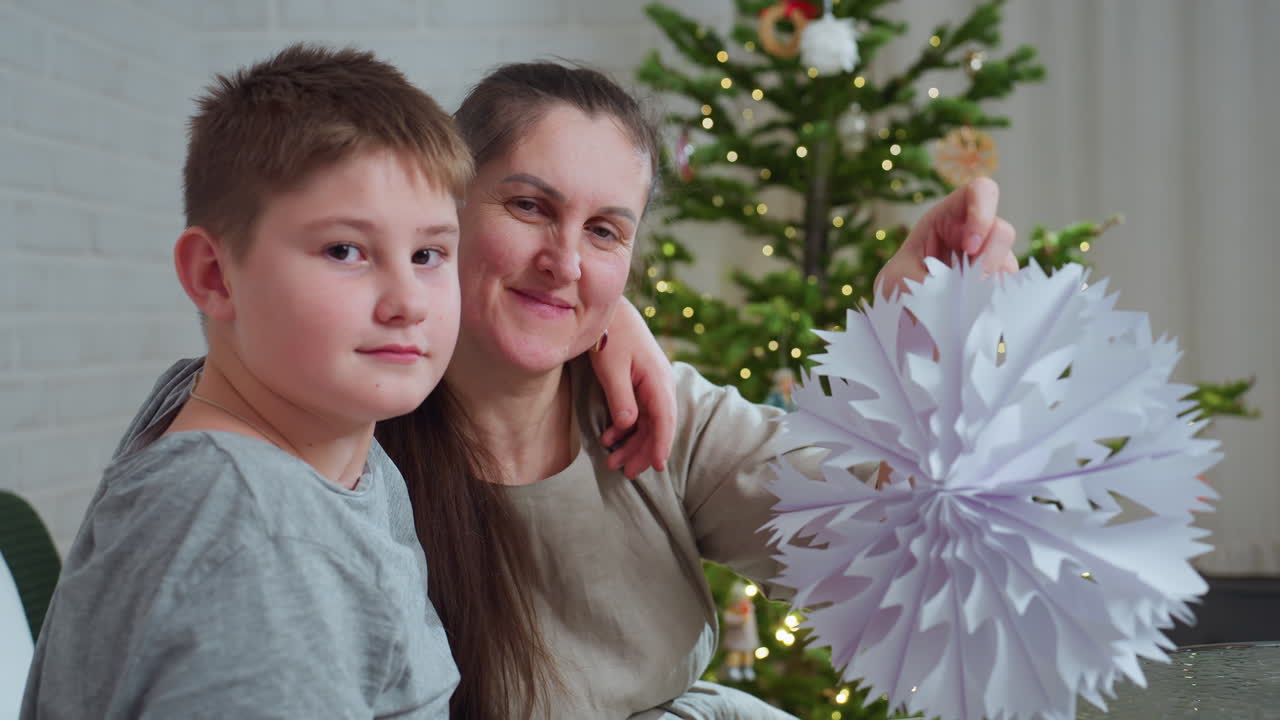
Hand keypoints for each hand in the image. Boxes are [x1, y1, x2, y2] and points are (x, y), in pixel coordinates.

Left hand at [589, 298, 676, 477]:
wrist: (608, 308)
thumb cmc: (609, 334)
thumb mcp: (611, 368)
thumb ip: (621, 398)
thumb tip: (629, 425)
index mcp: (657, 380)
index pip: (664, 420)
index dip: (661, 445)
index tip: (658, 467)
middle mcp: (660, 383)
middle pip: (657, 426)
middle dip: (642, 451)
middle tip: (624, 472)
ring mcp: (652, 383)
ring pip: (648, 421)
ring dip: (632, 443)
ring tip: (613, 462)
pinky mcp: (641, 382)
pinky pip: (640, 412)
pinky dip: (626, 427)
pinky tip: (610, 438)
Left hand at [875, 177, 1017, 298]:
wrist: (901, 318)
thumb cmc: (896, 288)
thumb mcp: (901, 279)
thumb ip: (934, 277)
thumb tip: (973, 283)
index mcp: (947, 218)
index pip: (979, 192)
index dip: (983, 213)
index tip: (970, 246)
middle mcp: (974, 235)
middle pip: (1003, 232)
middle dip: (991, 257)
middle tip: (972, 280)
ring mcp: (988, 261)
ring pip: (1008, 265)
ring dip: (990, 284)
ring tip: (960, 303)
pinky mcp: (995, 285)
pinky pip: (1007, 290)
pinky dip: (994, 301)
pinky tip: (972, 309)